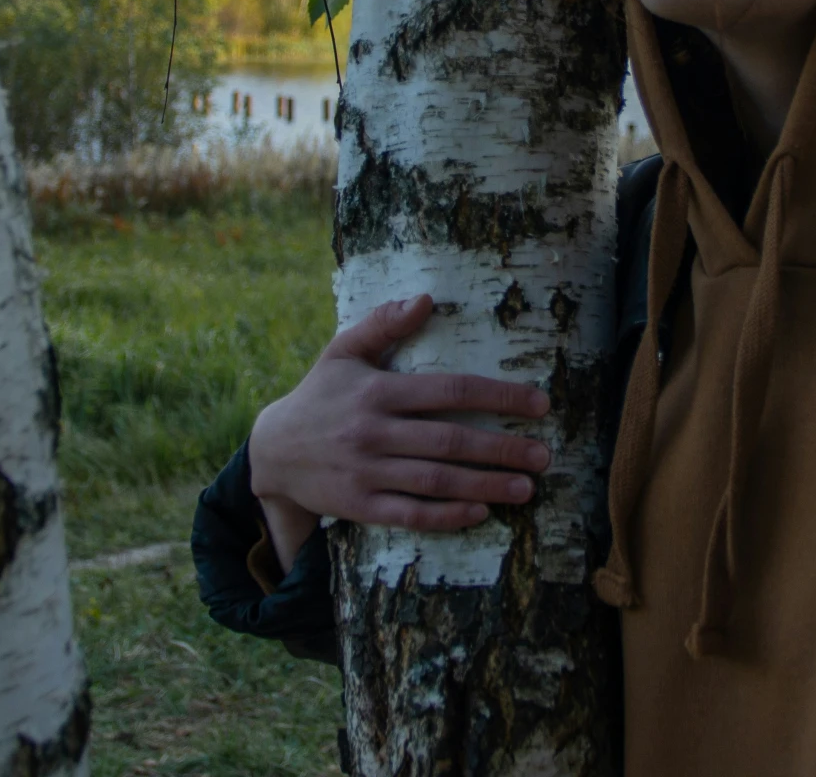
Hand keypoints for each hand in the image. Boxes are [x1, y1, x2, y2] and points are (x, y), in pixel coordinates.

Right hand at [246, 294, 552, 571]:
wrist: (272, 452)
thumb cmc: (320, 395)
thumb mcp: (342, 352)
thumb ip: (383, 324)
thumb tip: (425, 298)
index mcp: (377, 391)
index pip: (448, 392)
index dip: (497, 397)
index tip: (539, 404)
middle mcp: (373, 432)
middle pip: (449, 442)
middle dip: (502, 449)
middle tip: (543, 455)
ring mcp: (366, 472)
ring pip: (435, 482)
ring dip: (485, 486)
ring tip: (527, 488)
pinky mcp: (360, 506)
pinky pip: (410, 514)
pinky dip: (446, 515)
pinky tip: (480, 512)